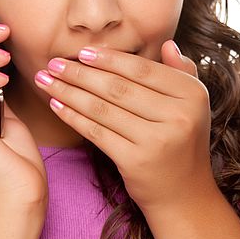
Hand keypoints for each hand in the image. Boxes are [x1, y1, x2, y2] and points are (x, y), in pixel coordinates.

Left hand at [33, 41, 216, 213]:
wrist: (184, 195)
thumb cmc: (183, 144)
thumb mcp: (193, 106)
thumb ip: (181, 73)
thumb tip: (167, 43)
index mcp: (193, 94)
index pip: (142, 70)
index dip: (110, 59)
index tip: (82, 52)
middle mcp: (178, 115)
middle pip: (119, 87)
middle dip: (81, 73)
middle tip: (54, 63)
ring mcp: (157, 139)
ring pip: (103, 108)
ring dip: (69, 91)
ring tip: (46, 80)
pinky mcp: (136, 161)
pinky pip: (97, 132)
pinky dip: (73, 116)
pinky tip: (56, 105)